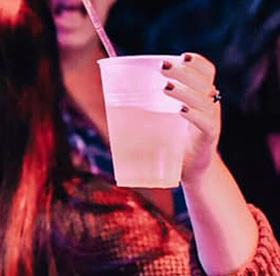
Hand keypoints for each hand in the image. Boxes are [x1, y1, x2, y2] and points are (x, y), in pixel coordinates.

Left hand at [162, 52, 221, 181]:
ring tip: (165, 87)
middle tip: (163, 68)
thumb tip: (114, 91)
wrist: (190, 170)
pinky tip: (180, 110)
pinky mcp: (209, 137)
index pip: (207, 72)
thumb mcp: (162, 118)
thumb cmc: (173, 140)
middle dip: (184, 72)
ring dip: (184, 91)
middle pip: (203, 81)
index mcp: (201, 95)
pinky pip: (206, 122)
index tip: (182, 56)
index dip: (197, 62)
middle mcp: (210, 104)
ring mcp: (212, 120)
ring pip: (204, 100)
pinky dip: (193, 114)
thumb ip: (149, 104)